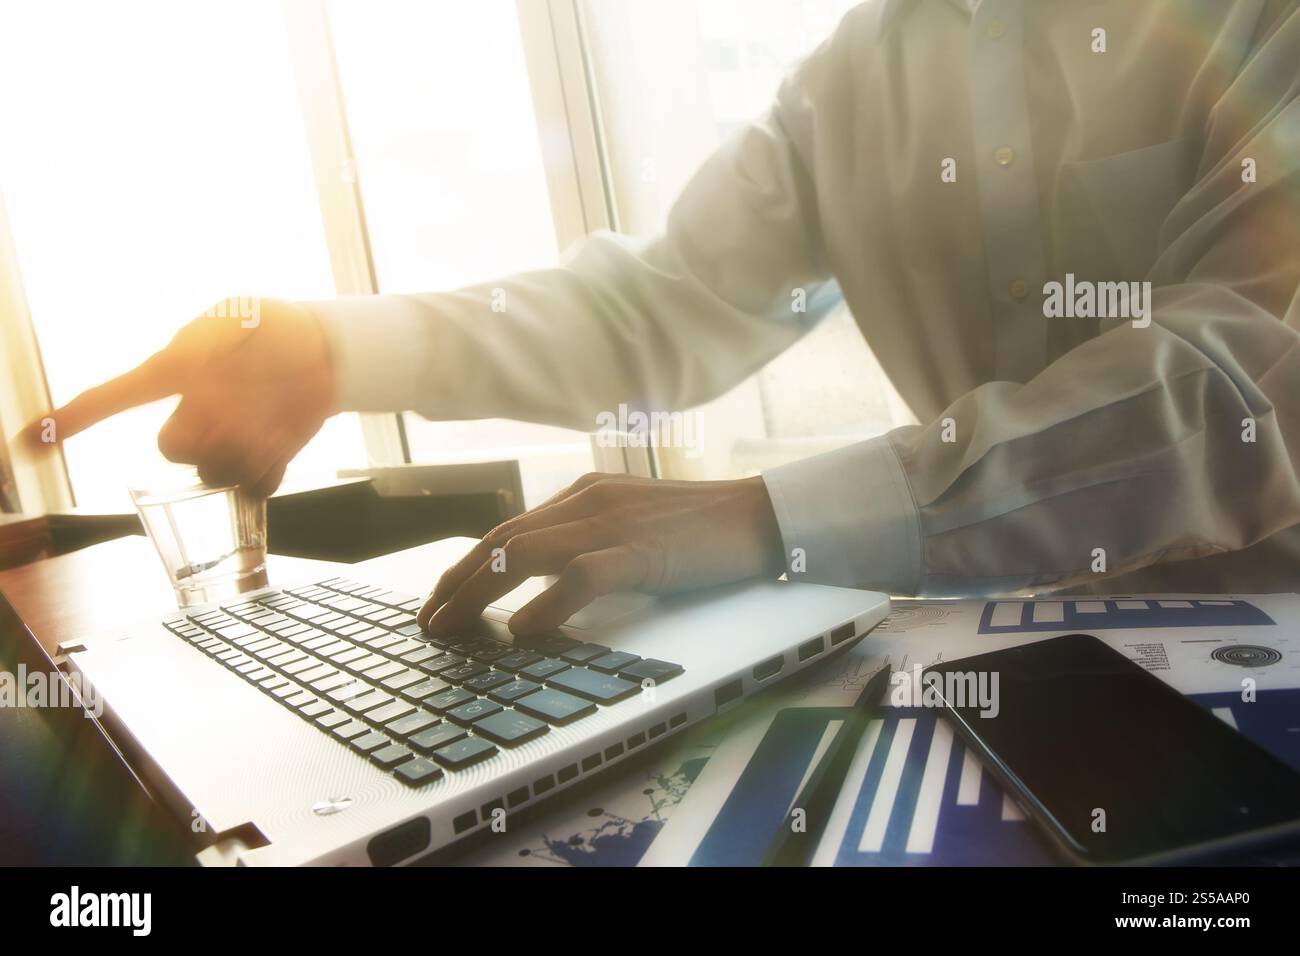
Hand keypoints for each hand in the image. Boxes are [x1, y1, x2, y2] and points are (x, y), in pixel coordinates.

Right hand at [18, 298, 335, 496]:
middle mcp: (195, 412)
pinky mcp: (266, 458)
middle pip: (173, 447)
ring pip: (213, 470)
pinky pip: (257, 485)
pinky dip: (270, 470)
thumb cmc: (273, 326)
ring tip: (269, 419)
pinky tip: (284, 440)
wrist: (326, 351)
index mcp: (177, 373)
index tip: (31, 442)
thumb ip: (211, 344)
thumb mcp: (239, 317)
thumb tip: (196, 379)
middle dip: (200, 434)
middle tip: (237, 408)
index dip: (73, 418)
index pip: (115, 396)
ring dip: (241, 451)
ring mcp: (229, 439)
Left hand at [418, 473, 785, 636]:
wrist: (762, 516)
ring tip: (452, 629)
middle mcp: (588, 501)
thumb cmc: (701, 528)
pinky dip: (544, 604)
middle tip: (427, 624)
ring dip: (478, 593)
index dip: (465, 566)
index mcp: (584, 495)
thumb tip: (539, 580)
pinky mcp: (643, 551)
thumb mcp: (631, 525)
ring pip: (525, 553)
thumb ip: (587, 540)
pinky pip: (580, 576)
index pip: (507, 529)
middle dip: (456, 583)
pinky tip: (521, 630)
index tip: (438, 601)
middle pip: (502, 539)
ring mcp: (614, 523)